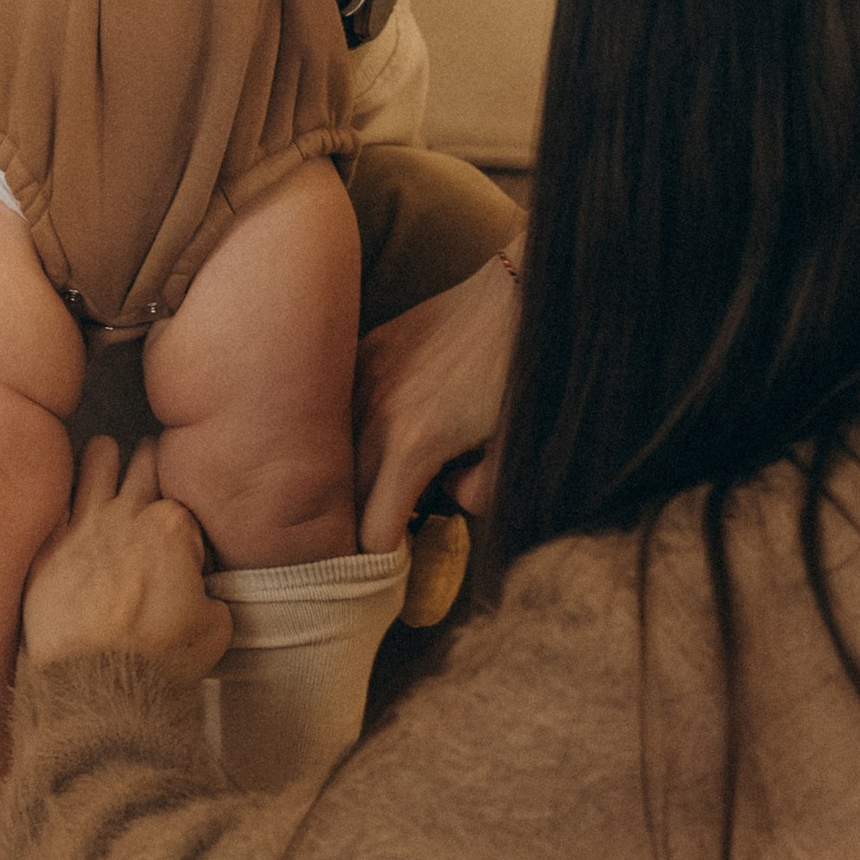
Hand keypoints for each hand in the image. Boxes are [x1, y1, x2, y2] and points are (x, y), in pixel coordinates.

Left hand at [21, 435, 232, 681]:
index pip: (185, 501)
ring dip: (104, 457)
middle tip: (150, 468)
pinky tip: (68, 500)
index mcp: (173, 526)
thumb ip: (212, 594)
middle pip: (144, 462)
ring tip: (106, 461)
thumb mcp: (216, 627)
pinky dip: (65, 495)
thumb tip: (202, 592)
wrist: (100, 686)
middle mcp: (129, 514)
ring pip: (96, 458)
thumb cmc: (160, 659)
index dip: (186, 520)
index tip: (183, 538)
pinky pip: (56, 500)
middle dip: (150, 461)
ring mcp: (84, 526)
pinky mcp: (48, 548)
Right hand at [354, 243, 519, 555]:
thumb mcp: (516, 449)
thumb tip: (448, 499)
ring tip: (376, 491)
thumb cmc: (525, 372)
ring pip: (334, 451)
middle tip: (383, 540)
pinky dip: (349, 432)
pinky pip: (340, 407)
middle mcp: (376, 411)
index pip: (370, 531)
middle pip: (344, 496)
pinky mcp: (368, 348)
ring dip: (350, 478)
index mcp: (413, 445)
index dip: (380, 561)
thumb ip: (481, 495)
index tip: (393, 569)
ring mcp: (365, 374)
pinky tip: (376, 437)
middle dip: (358, 526)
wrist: (522, 290)